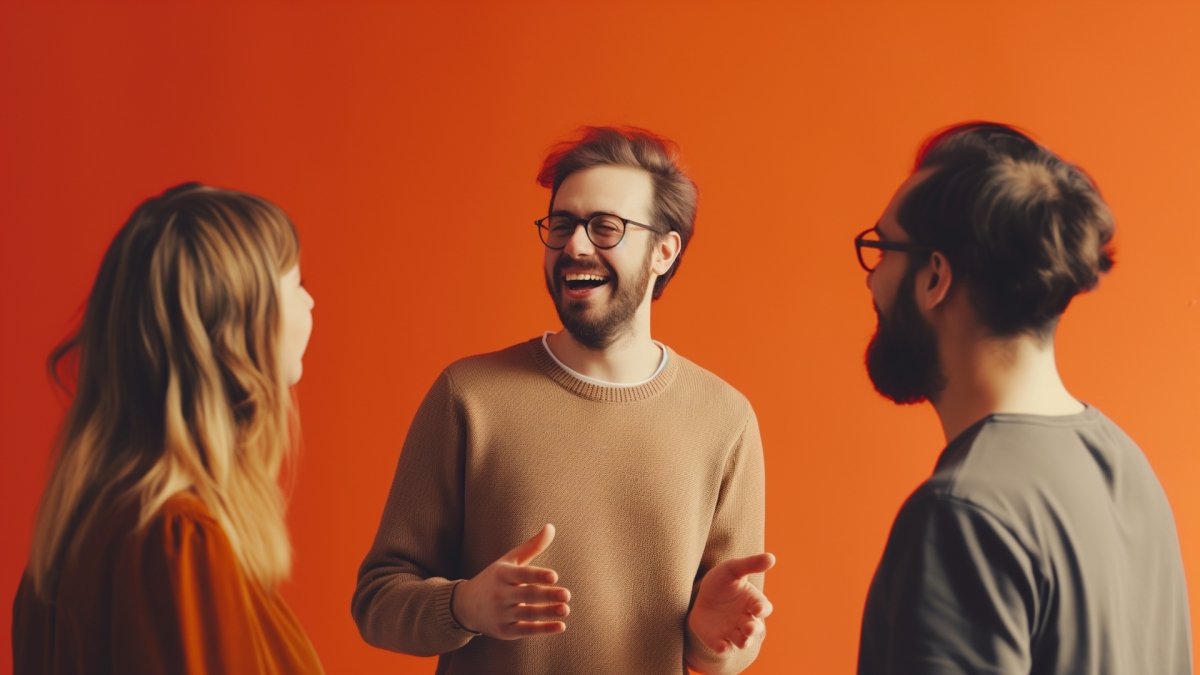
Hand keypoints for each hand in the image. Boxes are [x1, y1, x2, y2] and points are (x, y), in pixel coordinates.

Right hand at [452, 524, 570, 639]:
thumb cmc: (495, 579)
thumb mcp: (509, 560)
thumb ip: (532, 546)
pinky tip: (561, 626)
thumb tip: (551, 526)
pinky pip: (525, 631)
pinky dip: (543, 629)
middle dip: (547, 595)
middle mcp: (500, 594)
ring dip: (547, 613)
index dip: (538, 575)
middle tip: (567, 595)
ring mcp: (501, 614)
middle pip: (526, 595)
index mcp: (502, 574)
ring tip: (566, 609)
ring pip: (527, 614)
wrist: (465, 606)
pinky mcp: (504, 631)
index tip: (554, 576)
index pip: (522, 574)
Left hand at [688, 552, 774, 653]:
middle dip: (753, 629)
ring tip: (742, 637)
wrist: (699, 596)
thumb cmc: (722, 582)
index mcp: (753, 602)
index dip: (762, 608)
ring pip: (743, 641)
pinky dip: (723, 648)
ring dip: (743, 640)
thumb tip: (771, 557)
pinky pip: (723, 648)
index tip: (757, 607)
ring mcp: (732, 632)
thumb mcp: (733, 569)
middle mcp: (746, 620)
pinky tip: (721, 645)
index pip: (764, 607)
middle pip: (755, 628)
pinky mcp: (717, 640)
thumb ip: (750, 564)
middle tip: (748, 627)